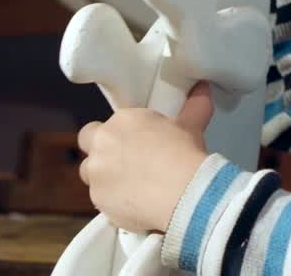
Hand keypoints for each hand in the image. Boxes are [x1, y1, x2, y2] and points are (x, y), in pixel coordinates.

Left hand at [77, 82, 213, 232]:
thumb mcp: (191, 124)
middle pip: (88, 144)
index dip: (118, 134)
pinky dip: (114, 201)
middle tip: (125, 162)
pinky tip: (135, 204)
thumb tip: (203, 86)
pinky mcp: (98, 201)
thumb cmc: (184, 151)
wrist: (182, 191)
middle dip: (100, 151)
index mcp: (120, 121)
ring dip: (104, 177)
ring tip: (130, 186)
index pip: (105, 124)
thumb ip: (194, 104)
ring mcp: (96, 174)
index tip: (136, 143)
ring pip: (90, 174)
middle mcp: (101, 145)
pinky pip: (102, 200)